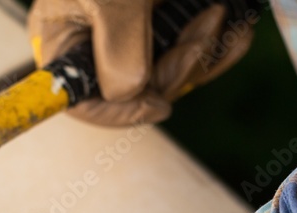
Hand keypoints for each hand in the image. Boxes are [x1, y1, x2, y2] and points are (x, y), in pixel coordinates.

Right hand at [27, 0, 254, 125]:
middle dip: (178, 67)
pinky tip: (233, 26)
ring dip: (204, 52)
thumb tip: (131, 95)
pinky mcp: (165, 28)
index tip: (157, 104)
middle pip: (135, 90)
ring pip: (169, 76)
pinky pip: (191, 56)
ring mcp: (132, 38)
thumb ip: (117, 50)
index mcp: (63, 39)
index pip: (77, 100)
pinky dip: (217, 45)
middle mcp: (94, 44)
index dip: (116, 113)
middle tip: (206, 28)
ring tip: (220, 16)